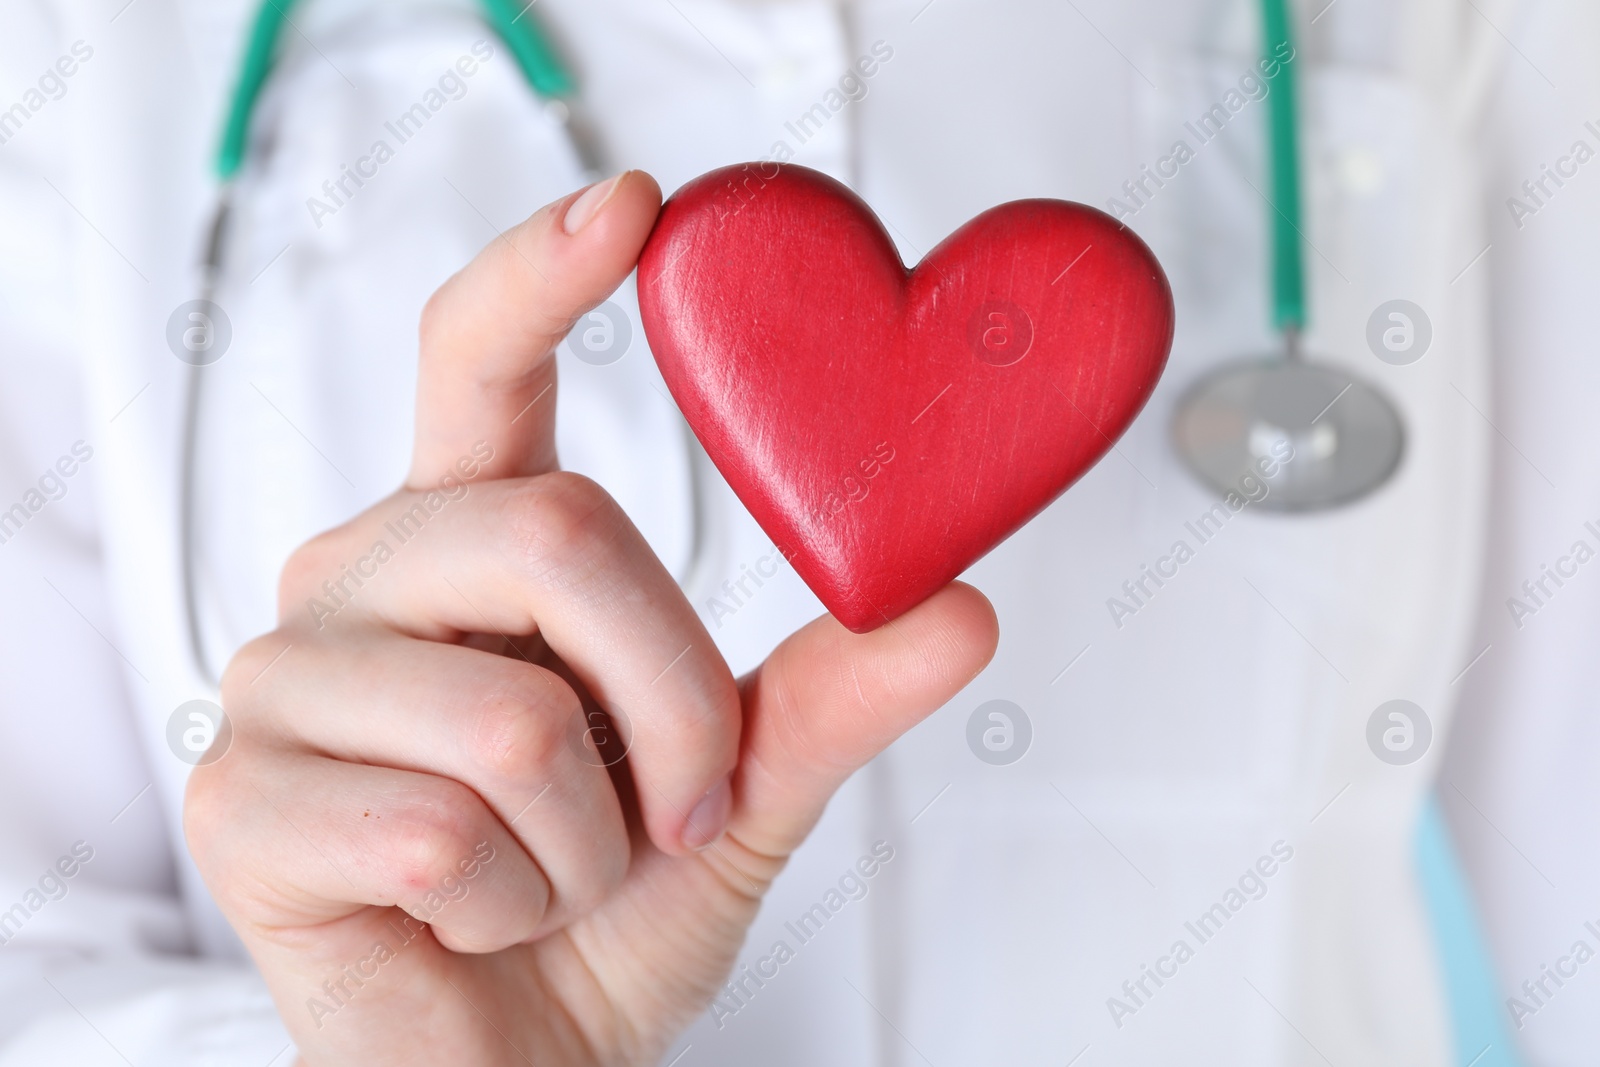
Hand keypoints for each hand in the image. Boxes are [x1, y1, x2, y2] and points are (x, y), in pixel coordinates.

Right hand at [184, 172, 998, 1065]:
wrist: (521, 1063)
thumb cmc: (606, 909)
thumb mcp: (741, 791)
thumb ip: (832, 692)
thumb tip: (959, 606)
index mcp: (468, 545)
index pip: (476, 364)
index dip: (543, 274)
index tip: (633, 207)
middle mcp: (359, 580)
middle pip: (552, 531)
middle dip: (674, 700)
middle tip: (680, 804)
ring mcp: (282, 683)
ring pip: (509, 710)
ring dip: (589, 836)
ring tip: (549, 874)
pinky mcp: (237, 802)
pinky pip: (435, 829)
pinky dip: (510, 905)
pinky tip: (466, 919)